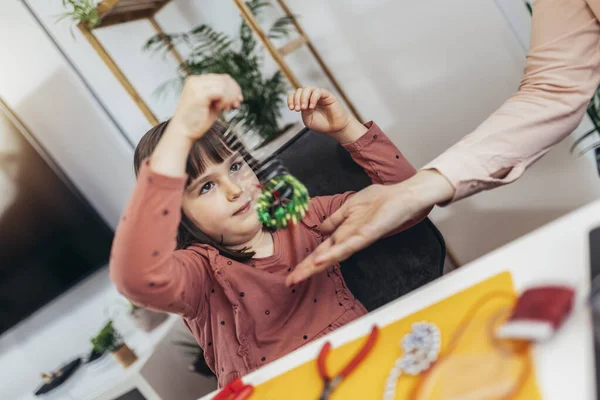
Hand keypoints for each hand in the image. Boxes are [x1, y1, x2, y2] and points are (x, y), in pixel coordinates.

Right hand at [167, 74, 242, 140]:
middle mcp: (195, 80)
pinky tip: (222, 109)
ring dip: (230, 98)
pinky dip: (225, 101)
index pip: (221, 78)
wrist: (183, 132)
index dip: (233, 88)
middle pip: (225, 79)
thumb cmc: (197, 121)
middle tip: (236, 104)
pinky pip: (221, 92)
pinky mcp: (199, 94)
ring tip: (227, 108)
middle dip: (235, 92)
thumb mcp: (211, 104)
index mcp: (196, 81)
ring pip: (224, 85)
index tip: (238, 100)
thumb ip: (221, 96)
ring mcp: (196, 86)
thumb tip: (237, 93)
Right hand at [285, 170, 454, 285]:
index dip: (306, 262)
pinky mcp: (367, 235)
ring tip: (300, 275)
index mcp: (343, 233)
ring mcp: (357, 238)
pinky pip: (348, 245)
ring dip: (316, 266)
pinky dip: (334, 253)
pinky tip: (321, 259)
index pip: (321, 250)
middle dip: (306, 269)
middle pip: (324, 257)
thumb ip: (335, 219)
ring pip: (333, 255)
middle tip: (289, 282)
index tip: (291, 275)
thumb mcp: (350, 207)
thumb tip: (320, 229)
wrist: (404, 196)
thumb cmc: (381, 200)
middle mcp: (349, 239)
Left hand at [287, 87, 354, 139]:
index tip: (291, 109)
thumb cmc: (322, 124)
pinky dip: (313, 98)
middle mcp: (311, 97)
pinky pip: (318, 91)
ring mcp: (319, 95)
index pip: (294, 95)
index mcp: (304, 102)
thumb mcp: (308, 120)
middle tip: (298, 109)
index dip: (291, 99)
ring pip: (307, 88)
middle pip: (299, 90)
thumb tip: (302, 102)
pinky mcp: (327, 95)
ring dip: (303, 97)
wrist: (335, 128)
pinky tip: (312, 107)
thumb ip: (304, 111)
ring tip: (304, 108)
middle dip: (296, 99)